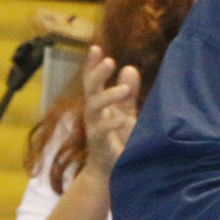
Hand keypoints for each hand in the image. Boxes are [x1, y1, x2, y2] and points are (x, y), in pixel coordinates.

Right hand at [79, 45, 140, 176]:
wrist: (111, 172)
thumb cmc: (118, 140)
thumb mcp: (125, 113)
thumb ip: (127, 94)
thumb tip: (130, 67)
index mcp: (100, 103)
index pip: (94, 80)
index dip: (93, 65)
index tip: (96, 48)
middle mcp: (94, 113)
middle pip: (90, 88)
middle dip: (96, 73)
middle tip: (109, 60)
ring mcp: (94, 127)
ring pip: (94, 107)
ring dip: (108, 96)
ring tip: (125, 90)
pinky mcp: (98, 144)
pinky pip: (101, 131)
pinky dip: (110, 124)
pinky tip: (121, 120)